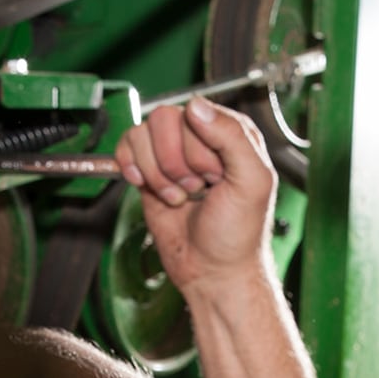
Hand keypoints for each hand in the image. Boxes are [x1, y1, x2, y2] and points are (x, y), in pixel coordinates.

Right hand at [114, 97, 278, 291]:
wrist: (212, 271)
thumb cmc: (239, 234)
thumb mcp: (252, 181)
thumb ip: (232, 137)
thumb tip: (196, 106)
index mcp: (232, 132)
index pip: (196, 112)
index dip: (198, 148)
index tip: (214, 177)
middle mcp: (201, 137)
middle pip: (164, 120)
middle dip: (176, 163)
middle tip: (197, 188)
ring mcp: (172, 153)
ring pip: (142, 134)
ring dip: (158, 173)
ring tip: (180, 195)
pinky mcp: (149, 169)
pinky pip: (126, 146)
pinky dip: (134, 170)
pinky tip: (152, 189)